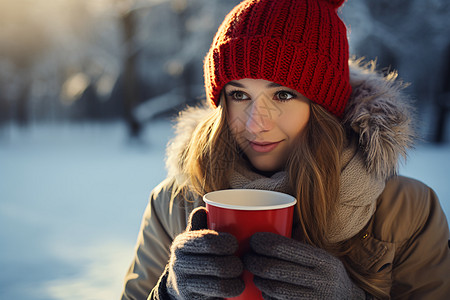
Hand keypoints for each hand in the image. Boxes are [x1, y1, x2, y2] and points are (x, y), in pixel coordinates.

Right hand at [157, 207, 244, 299]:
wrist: (179, 285)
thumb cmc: (195, 255)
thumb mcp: (194, 238)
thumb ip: (200, 223)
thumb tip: (204, 209)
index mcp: (181, 244)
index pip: (207, 241)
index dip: (226, 243)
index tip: (236, 244)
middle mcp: (179, 264)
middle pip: (217, 265)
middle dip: (235, 264)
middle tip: (242, 264)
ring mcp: (184, 285)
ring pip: (219, 285)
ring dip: (236, 282)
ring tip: (241, 277)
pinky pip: (217, 299)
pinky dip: (230, 294)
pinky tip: (236, 289)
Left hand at [243, 232, 365, 299]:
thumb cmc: (327, 274)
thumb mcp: (321, 257)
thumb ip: (299, 247)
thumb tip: (267, 223)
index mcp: (322, 260)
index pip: (282, 247)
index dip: (262, 242)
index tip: (252, 240)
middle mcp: (320, 280)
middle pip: (273, 268)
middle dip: (253, 262)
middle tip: (246, 258)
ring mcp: (314, 299)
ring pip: (273, 287)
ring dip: (258, 279)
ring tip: (254, 274)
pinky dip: (267, 296)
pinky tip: (265, 290)